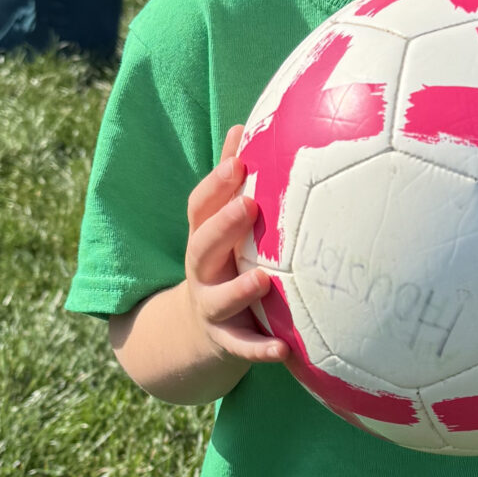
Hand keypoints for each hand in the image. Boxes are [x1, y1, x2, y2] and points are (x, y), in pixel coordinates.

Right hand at [185, 126, 285, 366]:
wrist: (193, 332)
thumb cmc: (222, 261)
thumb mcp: (218, 224)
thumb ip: (230, 182)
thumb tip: (244, 126)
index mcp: (203, 238)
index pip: (199, 207)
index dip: (216, 184)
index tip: (238, 161)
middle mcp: (201, 271)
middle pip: (203, 246)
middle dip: (223, 225)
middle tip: (249, 206)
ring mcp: (211, 307)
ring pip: (219, 299)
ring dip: (238, 289)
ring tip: (263, 280)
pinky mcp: (225, 341)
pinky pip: (241, 348)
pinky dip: (259, 350)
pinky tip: (284, 350)